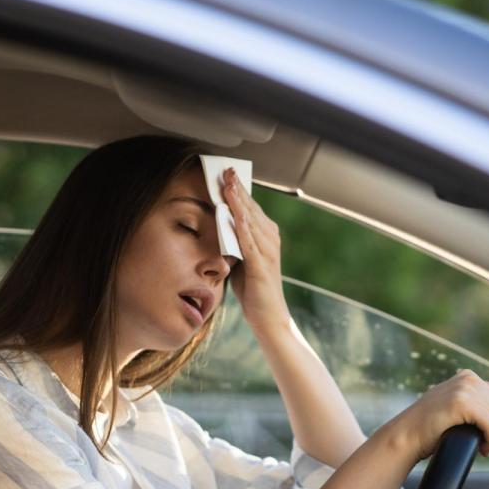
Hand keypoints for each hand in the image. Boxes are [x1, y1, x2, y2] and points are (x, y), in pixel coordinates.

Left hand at [221, 168, 290, 332]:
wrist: (269, 318)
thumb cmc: (254, 290)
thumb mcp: (240, 260)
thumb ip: (233, 242)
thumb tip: (217, 225)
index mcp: (266, 236)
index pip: (250, 208)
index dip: (239, 190)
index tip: (227, 173)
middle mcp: (270, 239)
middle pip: (251, 208)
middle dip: (238, 188)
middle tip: (226, 169)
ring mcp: (268, 251)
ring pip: (251, 220)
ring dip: (239, 201)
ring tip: (228, 183)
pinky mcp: (262, 265)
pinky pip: (249, 240)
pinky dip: (240, 224)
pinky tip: (232, 212)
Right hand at [385, 369, 488, 461]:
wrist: (407, 434)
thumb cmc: (429, 424)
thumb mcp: (451, 400)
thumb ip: (471, 392)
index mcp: (468, 376)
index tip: (484, 435)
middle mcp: (468, 379)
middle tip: (484, 443)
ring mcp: (464, 389)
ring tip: (482, 446)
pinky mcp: (462, 403)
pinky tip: (483, 449)